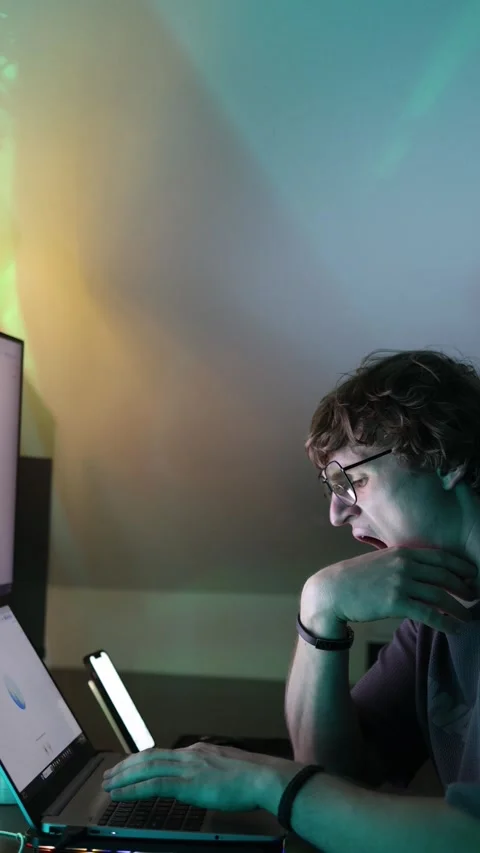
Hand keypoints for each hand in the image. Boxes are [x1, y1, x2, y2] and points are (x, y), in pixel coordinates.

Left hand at [102, 742, 302, 813]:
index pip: (162, 755)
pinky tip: (120, 795)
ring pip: (146, 769)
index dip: (141, 761)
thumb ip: (211, 770)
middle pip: (148, 758)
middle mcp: (188, 755)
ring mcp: (187, 768)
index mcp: (197, 751)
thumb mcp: (226, 766)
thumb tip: (205, 778)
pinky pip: (152, 785)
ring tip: (108, 784)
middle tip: (109, 775)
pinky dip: (133, 789)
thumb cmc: (251, 777)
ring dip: (123, 777)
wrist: (262, 777)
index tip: (128, 767)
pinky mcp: (187, 784)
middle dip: (126, 766)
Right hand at [302, 546, 477, 635]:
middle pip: (446, 576)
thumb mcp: (382, 560)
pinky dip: (446, 623)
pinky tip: (455, 629)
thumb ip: (403, 561)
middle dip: (464, 587)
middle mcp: (405, 565)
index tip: (473, 575)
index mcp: (403, 552)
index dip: (461, 567)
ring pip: (441, 596)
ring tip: (468, 617)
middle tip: (475, 597)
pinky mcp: (396, 603)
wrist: (333, 590)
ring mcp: (401, 583)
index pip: (442, 557)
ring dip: (459, 608)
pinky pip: (429, 614)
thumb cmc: (357, 577)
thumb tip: (424, 571)